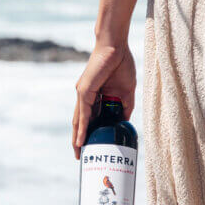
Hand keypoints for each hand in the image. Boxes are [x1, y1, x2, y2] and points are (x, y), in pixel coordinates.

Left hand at [72, 41, 136, 158]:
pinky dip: (82, 128)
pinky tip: (81, 140)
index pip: (91, 119)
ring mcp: (83, 94)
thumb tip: (125, 123)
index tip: (92, 146)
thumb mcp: (127, 92)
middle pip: (81, 123)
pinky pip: (83, 114)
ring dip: (78, 138)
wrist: (116, 47)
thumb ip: (126, 107)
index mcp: (95, 96)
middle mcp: (86, 96)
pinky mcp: (84, 91)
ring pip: (79, 121)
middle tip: (80, 156)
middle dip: (80, 140)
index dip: (90, 132)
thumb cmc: (122, 65)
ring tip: (78, 153)